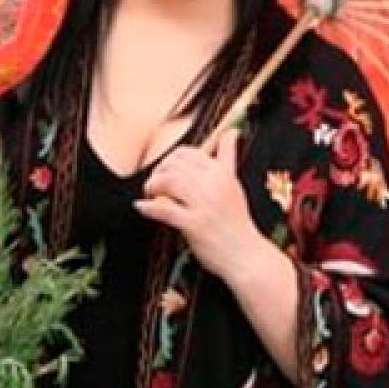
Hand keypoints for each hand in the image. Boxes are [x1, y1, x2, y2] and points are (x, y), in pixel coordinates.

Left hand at [135, 130, 260, 281]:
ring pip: (168, 182)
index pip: (187, 153)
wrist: (246, 255)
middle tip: (154, 184)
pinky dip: (148, 208)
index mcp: (222, 172)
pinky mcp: (194, 224)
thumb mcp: (235, 184)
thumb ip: (228, 158)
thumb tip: (231, 132)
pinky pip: (164, 210)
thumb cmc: (237, 222)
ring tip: (149, 194)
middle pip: (174, 165)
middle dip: (158, 172)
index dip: (169, 160)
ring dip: (152, 186)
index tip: (164, 170)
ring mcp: (204, 204)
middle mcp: (213, 184)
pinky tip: (142, 207)